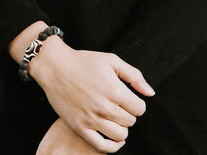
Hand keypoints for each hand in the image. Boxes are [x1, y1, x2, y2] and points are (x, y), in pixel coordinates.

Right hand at [28, 36, 155, 152]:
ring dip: (121, 127)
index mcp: (115, 91)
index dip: (136, 103)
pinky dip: (112, 145)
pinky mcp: (79, 127)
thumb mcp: (112, 60)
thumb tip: (150, 93)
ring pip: (120, 136)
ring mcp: (91, 120)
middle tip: (118, 104)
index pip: (140, 109)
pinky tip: (112, 136)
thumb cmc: (84, 61)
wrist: (56, 67)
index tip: (128, 97)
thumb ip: (134, 76)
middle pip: (130, 122)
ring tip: (114, 117)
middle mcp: (104, 108)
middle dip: (128, 113)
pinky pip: (102, 147)